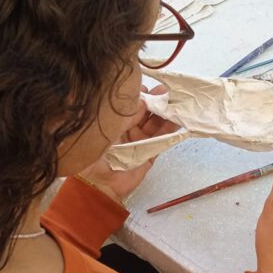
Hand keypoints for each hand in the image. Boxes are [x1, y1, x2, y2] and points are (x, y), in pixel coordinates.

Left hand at [77, 87, 178, 202]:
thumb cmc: (95, 155)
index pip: (130, 107)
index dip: (140, 97)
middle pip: (146, 115)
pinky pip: (161, 142)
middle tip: (167, 92)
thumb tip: (142, 101)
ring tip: (176, 103)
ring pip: (156, 127)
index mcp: (115, 125)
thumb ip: (126, 117)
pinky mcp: (149, 156)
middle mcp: (128, 133)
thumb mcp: (108, 130)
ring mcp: (140, 144)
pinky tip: (177, 121)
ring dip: (166, 115)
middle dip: (156, 103)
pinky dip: (170, 132)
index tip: (147, 88)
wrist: (98, 184)